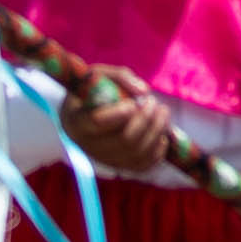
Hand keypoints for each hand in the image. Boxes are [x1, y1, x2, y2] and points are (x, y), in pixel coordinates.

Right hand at [59, 67, 177, 173]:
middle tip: (154, 102)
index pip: (97, 122)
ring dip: (157, 131)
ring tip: (162, 112)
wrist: (85, 113)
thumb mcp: (100, 74)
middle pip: (125, 140)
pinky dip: (158, 151)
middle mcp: (89, 146)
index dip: (120, 113)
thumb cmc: (92, 90)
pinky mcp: (119, 166)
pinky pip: (142, 166)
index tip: (133, 102)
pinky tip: (162, 134)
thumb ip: (120, 77)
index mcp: (78, 121)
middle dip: (146, 119)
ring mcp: (105, 159)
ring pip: (137, 153)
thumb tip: (143, 91)